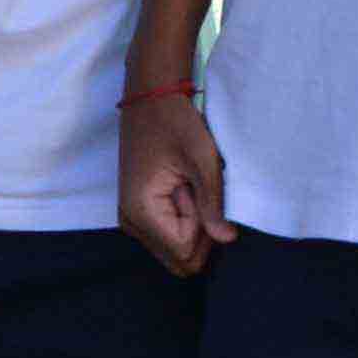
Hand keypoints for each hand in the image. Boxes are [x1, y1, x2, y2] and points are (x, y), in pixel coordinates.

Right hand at [119, 87, 227, 277]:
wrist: (150, 98)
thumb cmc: (175, 122)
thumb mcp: (202, 160)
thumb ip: (212, 203)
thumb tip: (227, 240)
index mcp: (141, 211)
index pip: (186, 252)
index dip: (204, 229)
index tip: (198, 192)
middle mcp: (130, 222)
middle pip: (179, 259)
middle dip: (198, 233)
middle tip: (196, 192)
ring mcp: (131, 220)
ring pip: (175, 249)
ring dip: (191, 225)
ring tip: (187, 186)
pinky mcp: (138, 213)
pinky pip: (169, 235)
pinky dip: (183, 219)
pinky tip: (182, 188)